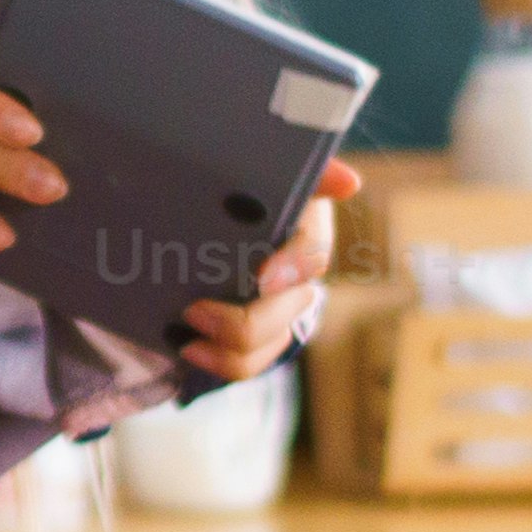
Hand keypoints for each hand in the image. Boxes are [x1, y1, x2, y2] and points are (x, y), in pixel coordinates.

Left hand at [169, 159, 365, 388]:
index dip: (294, 265)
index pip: (313, 247)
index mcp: (300, 219)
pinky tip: (188, 348)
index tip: (263, 278)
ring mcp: (283, 304)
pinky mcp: (261, 333)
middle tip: (194, 310)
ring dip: (231, 347)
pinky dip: (222, 363)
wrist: (183, 211)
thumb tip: (348, 182)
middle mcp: (299, 266)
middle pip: (291, 306)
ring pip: (272, 339)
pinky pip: (254, 362)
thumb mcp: (241, 169)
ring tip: (186, 334)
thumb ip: (287, 167)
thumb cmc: (224, 186)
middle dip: (247, 319)